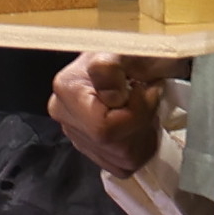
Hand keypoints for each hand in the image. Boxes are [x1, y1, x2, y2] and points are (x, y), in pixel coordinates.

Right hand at [56, 55, 180, 176]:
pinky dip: (139, 147)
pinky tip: (139, 124)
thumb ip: (111, 68)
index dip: (136, 113)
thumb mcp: (125, 48)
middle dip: (142, 124)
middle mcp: (65, 116)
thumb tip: (112, 98)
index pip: (104, 128)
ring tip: (144, 109)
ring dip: (144, 135)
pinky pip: (123, 166)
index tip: (147, 87)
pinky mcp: (92, 148)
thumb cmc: (131, 49)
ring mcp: (77, 135)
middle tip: (149, 97)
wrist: (133, 55)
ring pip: (123, 161)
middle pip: (115, 147)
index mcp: (67, 90)